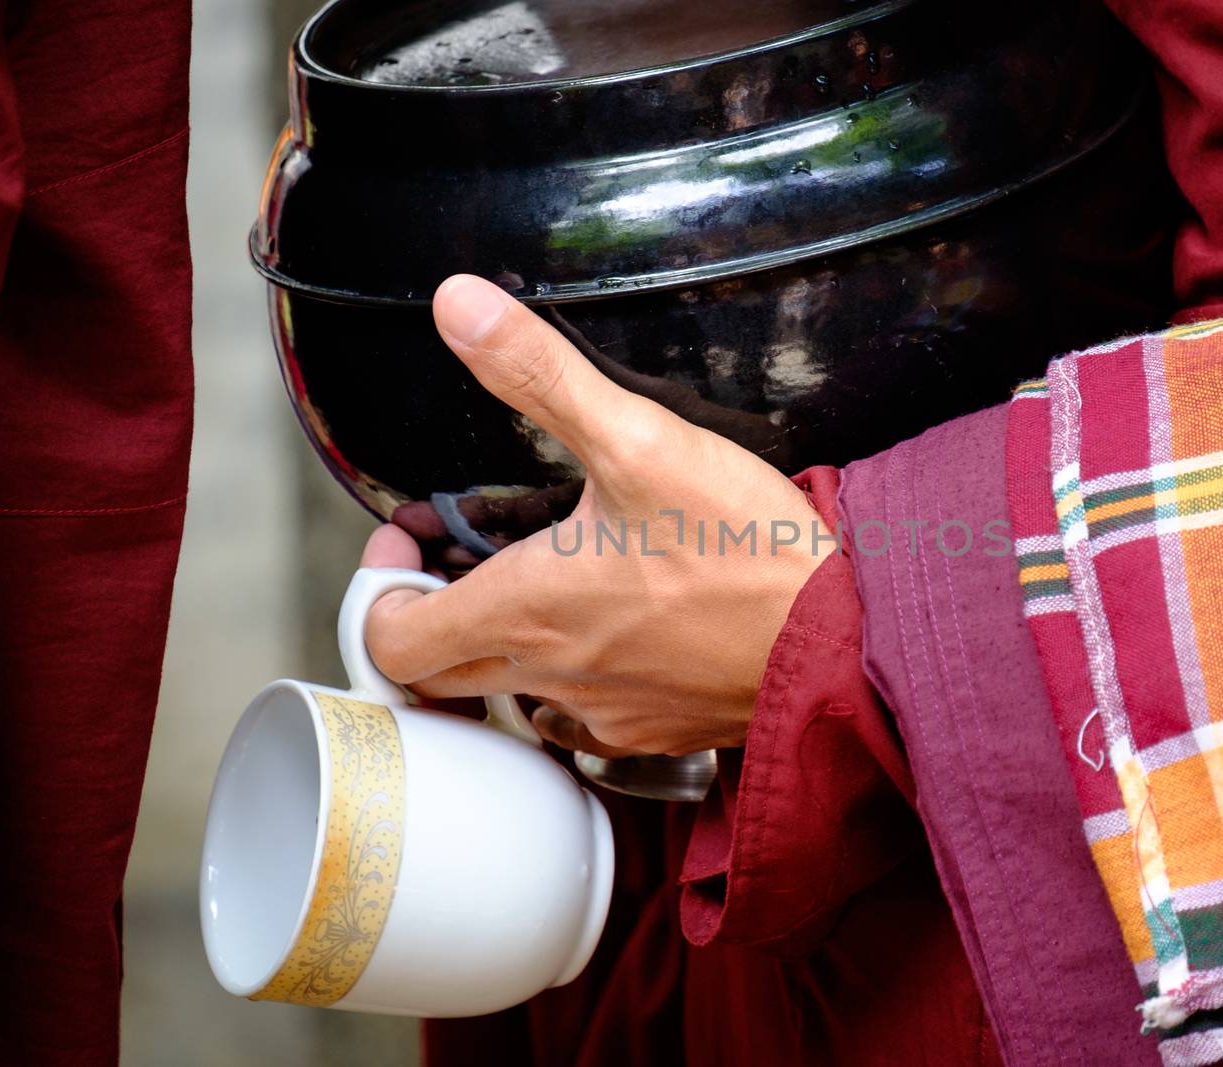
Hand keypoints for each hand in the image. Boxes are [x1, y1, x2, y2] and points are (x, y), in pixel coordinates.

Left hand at [360, 275, 828, 756]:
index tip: (407, 541)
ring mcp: (606, 714)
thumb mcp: (638, 439)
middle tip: (455, 561)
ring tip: (541, 586)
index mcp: (525, 611)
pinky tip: (619, 629)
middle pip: (441, 678)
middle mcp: (551, 677)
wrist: (845, 638)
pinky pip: (587, 718)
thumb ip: (539, 373)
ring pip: (516, 697)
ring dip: (503, 649)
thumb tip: (457, 305)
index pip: (391, 640)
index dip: (377, 589)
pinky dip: (576, 678)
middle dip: (430, 615)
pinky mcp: (658, 731)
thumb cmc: (748, 552)